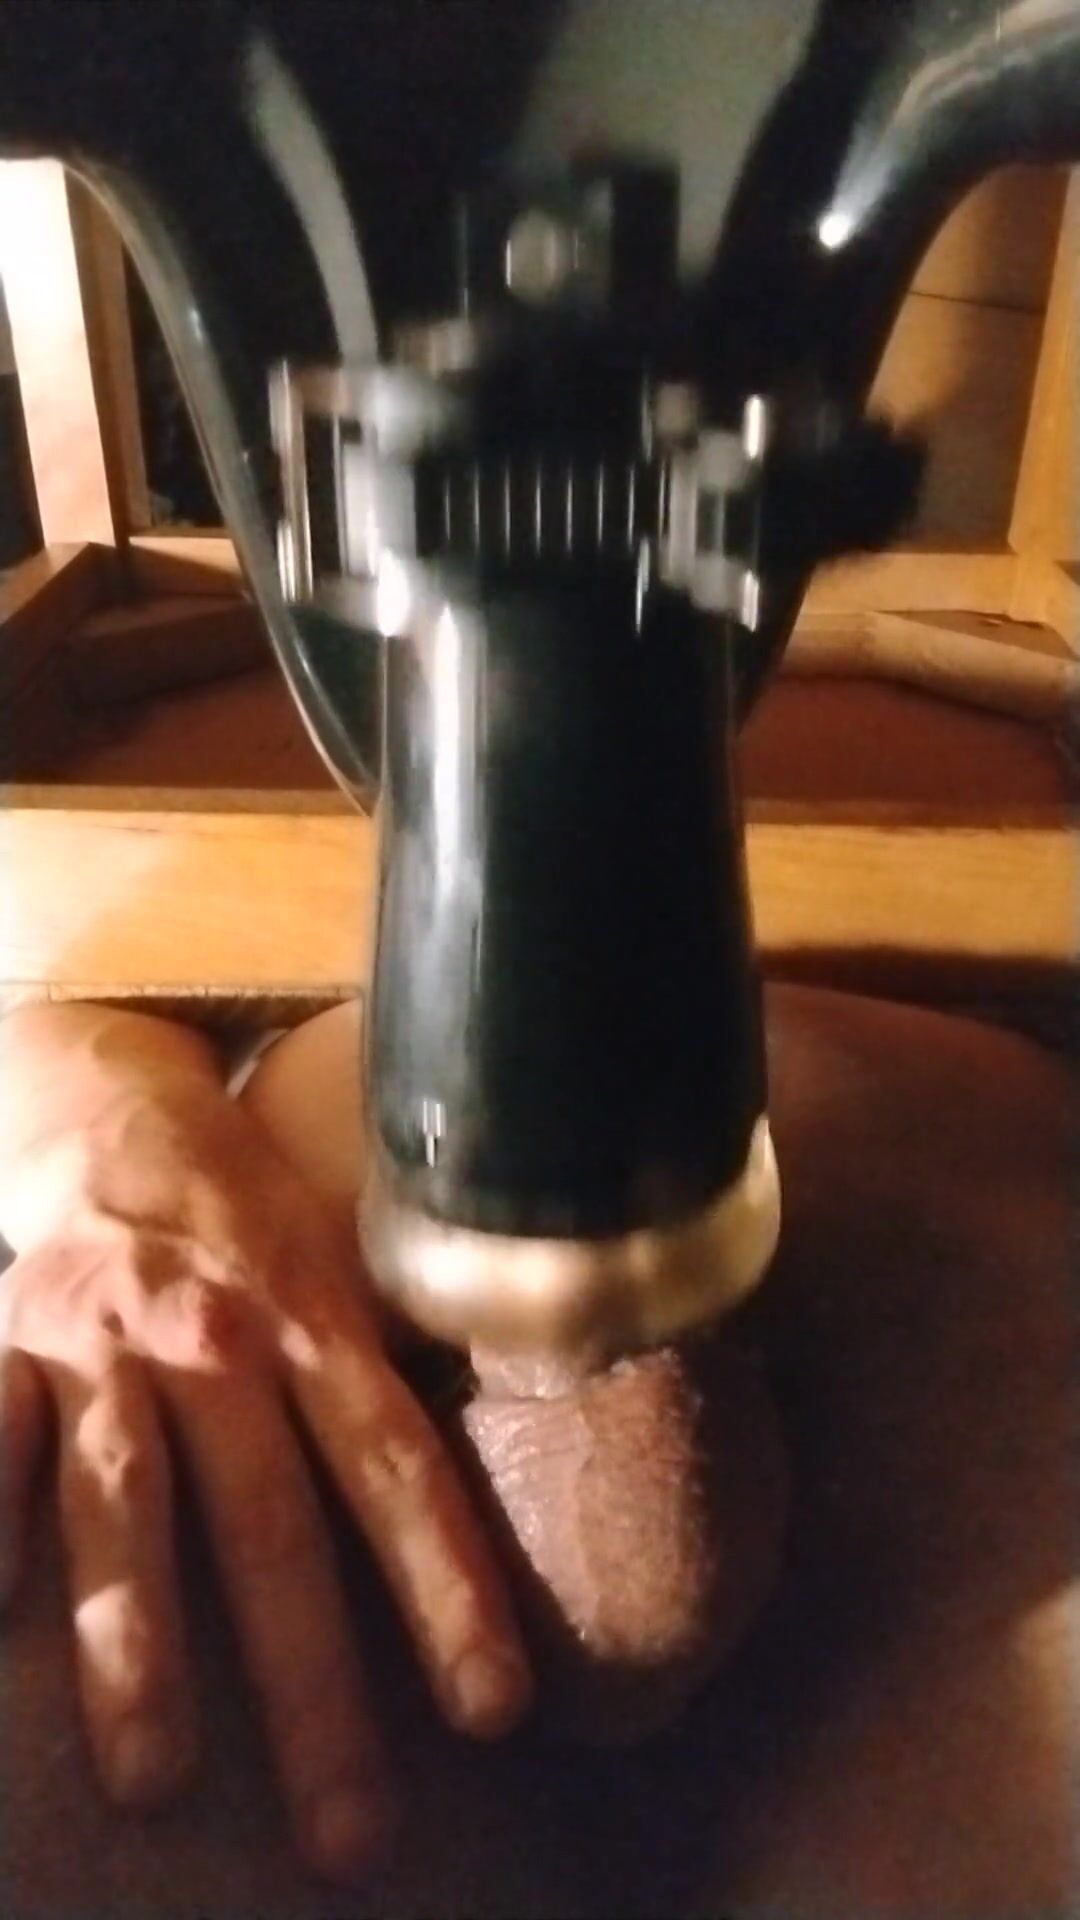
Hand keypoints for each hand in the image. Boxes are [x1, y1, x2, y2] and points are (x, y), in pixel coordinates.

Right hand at [0, 1020, 530, 1886]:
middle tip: (347, 1832)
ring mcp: (106, 1348)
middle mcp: (219, 1341)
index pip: (398, 1469)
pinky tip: (3, 1616)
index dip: (450, 1587)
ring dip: (139, 1647)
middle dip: (310, 1684)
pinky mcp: (9, 1349)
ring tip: (159, 1782)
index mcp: (320, 1323)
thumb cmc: (257, 1228)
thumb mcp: (352, 1270)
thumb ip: (397, 1374)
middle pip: (271, 1524)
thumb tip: (517, 1484)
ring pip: (126, 1505)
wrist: (120, 1121)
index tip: (492, 1714)